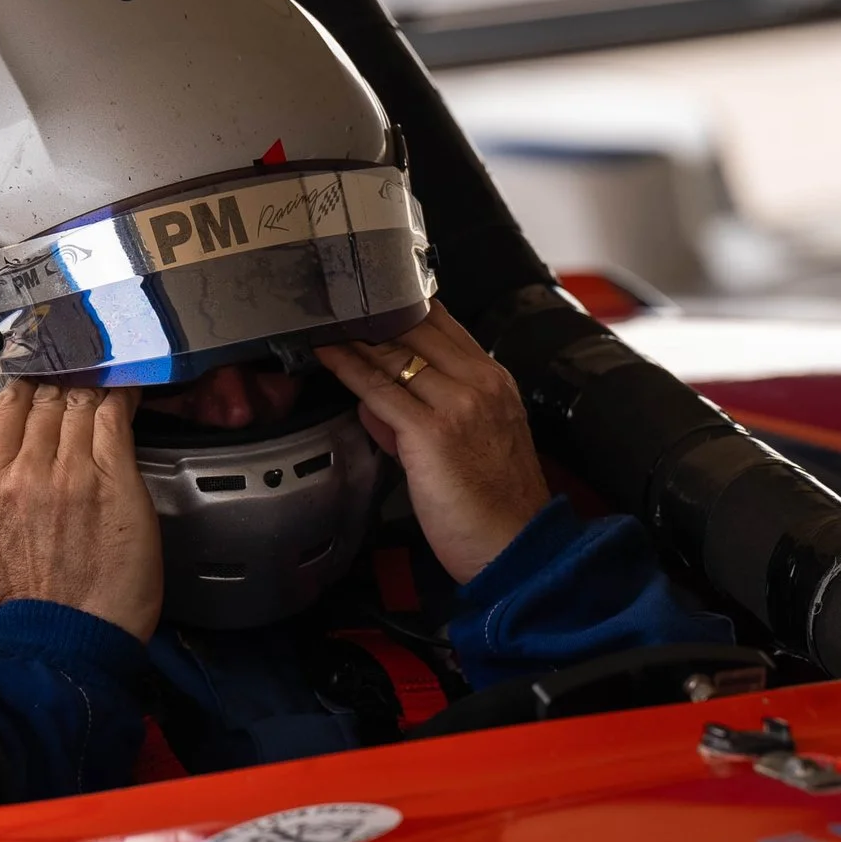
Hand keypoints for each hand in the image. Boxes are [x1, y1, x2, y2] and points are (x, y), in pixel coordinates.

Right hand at [0, 382, 162, 640]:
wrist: (69, 637)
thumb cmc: (38, 603)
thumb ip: (10, 495)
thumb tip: (27, 470)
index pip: (9, 408)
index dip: (31, 388)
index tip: (44, 382)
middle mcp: (30, 469)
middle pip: (49, 400)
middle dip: (67, 387)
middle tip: (85, 381)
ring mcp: (74, 471)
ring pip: (82, 404)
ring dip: (96, 390)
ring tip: (109, 383)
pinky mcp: (116, 479)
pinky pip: (117, 419)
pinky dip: (123, 399)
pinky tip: (130, 392)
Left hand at [317, 302, 552, 583]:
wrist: (518, 547)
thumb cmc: (496, 506)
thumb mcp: (473, 442)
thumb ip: (423, 414)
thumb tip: (375, 398)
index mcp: (494, 381)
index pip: (443, 326)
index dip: (402, 305)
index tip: (368, 295)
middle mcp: (479, 383)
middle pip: (417, 330)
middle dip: (373, 312)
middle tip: (334, 300)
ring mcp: (457, 404)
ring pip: (395, 354)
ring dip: (354, 335)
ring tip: (322, 320)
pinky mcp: (431, 432)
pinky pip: (380, 389)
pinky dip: (347, 368)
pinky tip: (325, 354)